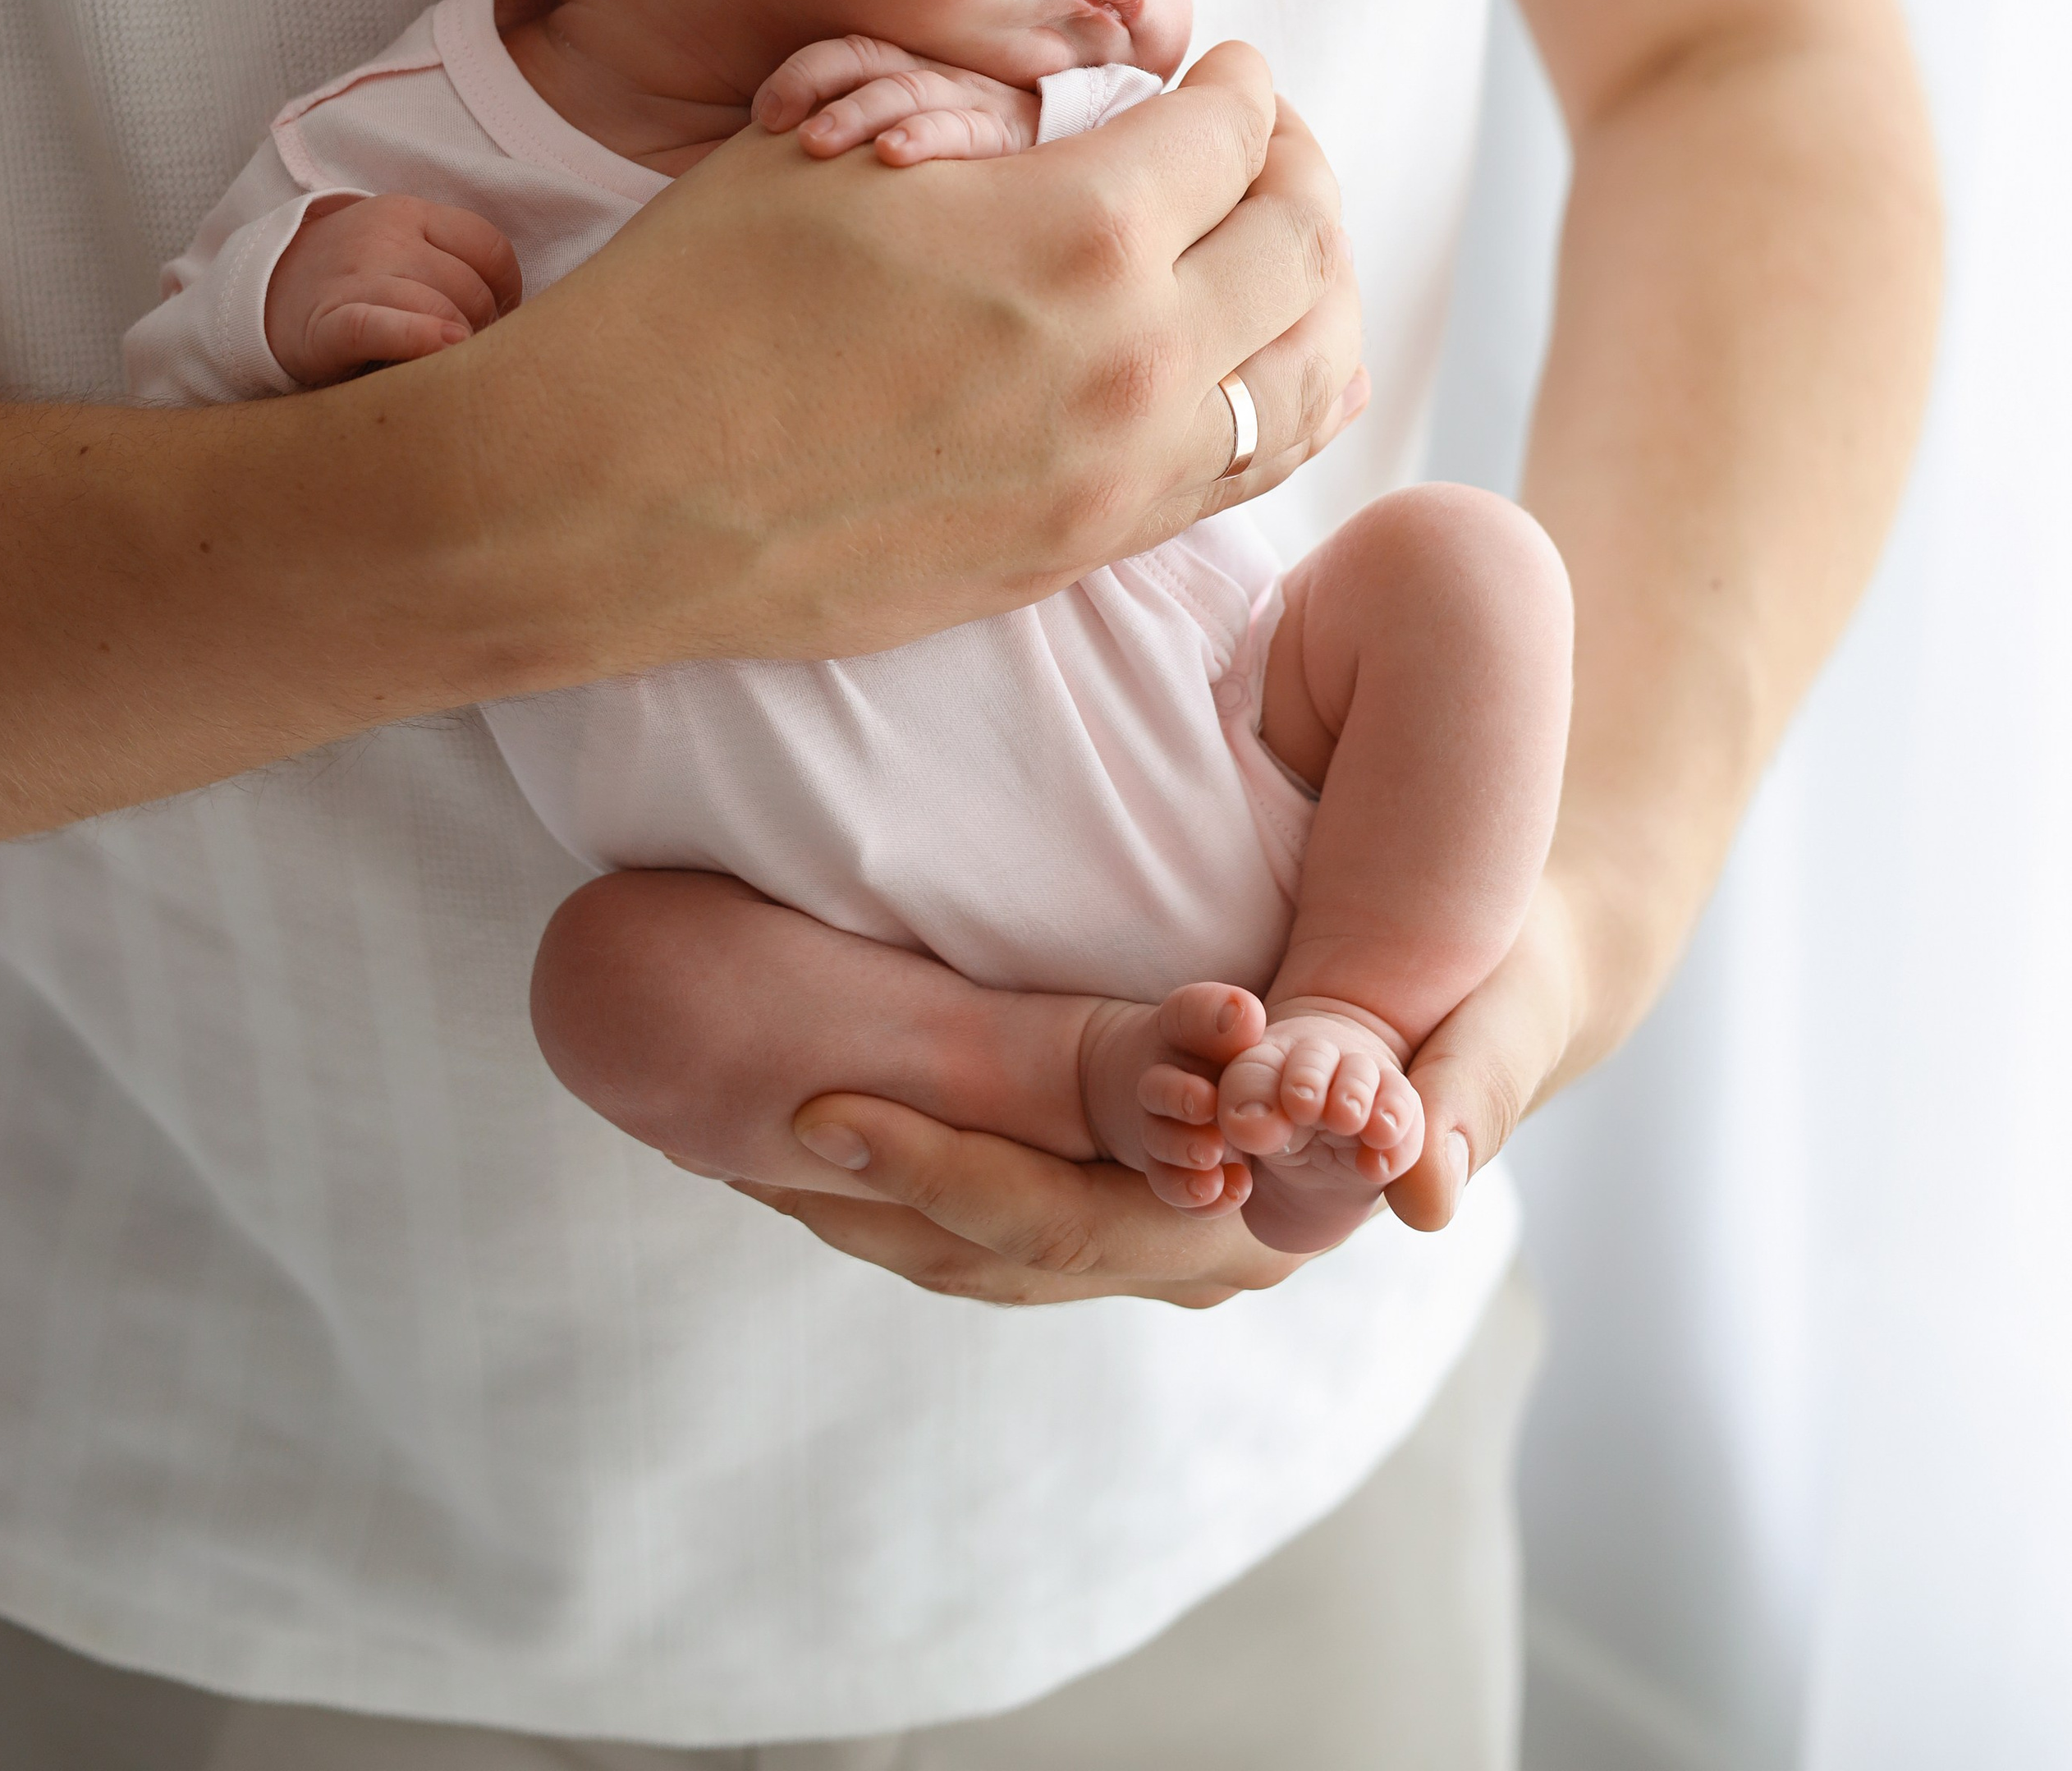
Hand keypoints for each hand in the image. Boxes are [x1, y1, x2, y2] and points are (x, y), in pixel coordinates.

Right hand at [0, 40, 1363, 834]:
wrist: (602, 498)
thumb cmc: (693, 302)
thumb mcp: (831, 145)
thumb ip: (980, 114)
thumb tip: (1066, 104)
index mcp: (1081, 234)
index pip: (1237, 131)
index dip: (1240, 81)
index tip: (1222, 67)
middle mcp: (1135, 361)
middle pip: (1303, 241)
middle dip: (1295, 164)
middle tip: (1260, 136)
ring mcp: (1120, 476)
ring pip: (1310, 373)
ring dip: (1316, 288)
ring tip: (1277, 245)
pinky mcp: (1084, 552)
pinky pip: (1248, 471)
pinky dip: (1277, 397)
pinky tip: (1241, 357)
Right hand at [263, 194, 522, 385]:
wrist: (263, 296)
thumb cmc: (353, 281)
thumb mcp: (398, 249)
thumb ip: (447, 262)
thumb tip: (514, 311)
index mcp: (408, 212)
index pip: (487, 245)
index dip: (506, 288)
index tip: (498, 317)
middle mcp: (383, 236)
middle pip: (468, 285)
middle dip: (482, 325)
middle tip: (469, 351)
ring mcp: (353, 276)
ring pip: (439, 306)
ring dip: (458, 343)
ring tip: (450, 364)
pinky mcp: (327, 322)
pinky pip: (380, 326)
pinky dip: (417, 338)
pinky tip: (442, 348)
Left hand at [745, 874, 1598, 1301]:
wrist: (1502, 985)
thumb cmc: (1493, 974)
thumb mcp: (1492, 1016)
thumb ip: (1460, 1087)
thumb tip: (1429, 1196)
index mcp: (1269, 1216)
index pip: (1075, 1225)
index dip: (945, 1178)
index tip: (825, 1112)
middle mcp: (1201, 1247)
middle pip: (994, 1251)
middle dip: (860, 1193)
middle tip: (730, 1112)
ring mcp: (1157, 1231)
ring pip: (973, 1249)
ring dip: (857, 1200)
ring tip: (723, 1125)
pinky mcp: (1131, 1187)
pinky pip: (989, 1210)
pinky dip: (897, 1180)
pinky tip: (811, 1125)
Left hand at [752, 37, 1039, 164]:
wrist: (1081, 154)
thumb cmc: (979, 156)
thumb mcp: (922, 133)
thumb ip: (864, 140)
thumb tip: (782, 168)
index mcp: (911, 67)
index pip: (849, 51)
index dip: (801, 74)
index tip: (764, 114)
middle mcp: (938, 73)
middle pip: (869, 61)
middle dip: (815, 84)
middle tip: (773, 120)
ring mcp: (976, 97)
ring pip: (908, 90)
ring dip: (857, 113)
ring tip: (816, 140)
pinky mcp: (1012, 132)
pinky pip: (964, 129)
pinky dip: (924, 137)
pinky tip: (892, 153)